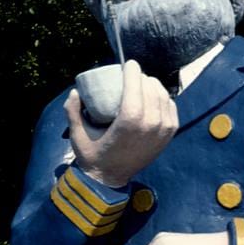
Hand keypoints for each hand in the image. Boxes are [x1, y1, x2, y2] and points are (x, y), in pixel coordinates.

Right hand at [64, 61, 176, 187]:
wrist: (110, 180)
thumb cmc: (93, 157)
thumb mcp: (78, 135)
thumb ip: (72, 111)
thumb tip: (75, 91)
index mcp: (130, 122)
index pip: (137, 87)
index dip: (134, 72)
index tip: (129, 64)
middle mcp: (150, 125)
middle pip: (151, 88)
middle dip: (142, 78)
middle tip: (133, 76)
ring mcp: (162, 131)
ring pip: (163, 96)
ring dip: (153, 86)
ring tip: (142, 84)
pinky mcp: (168, 136)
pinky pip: (171, 108)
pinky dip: (163, 99)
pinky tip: (153, 97)